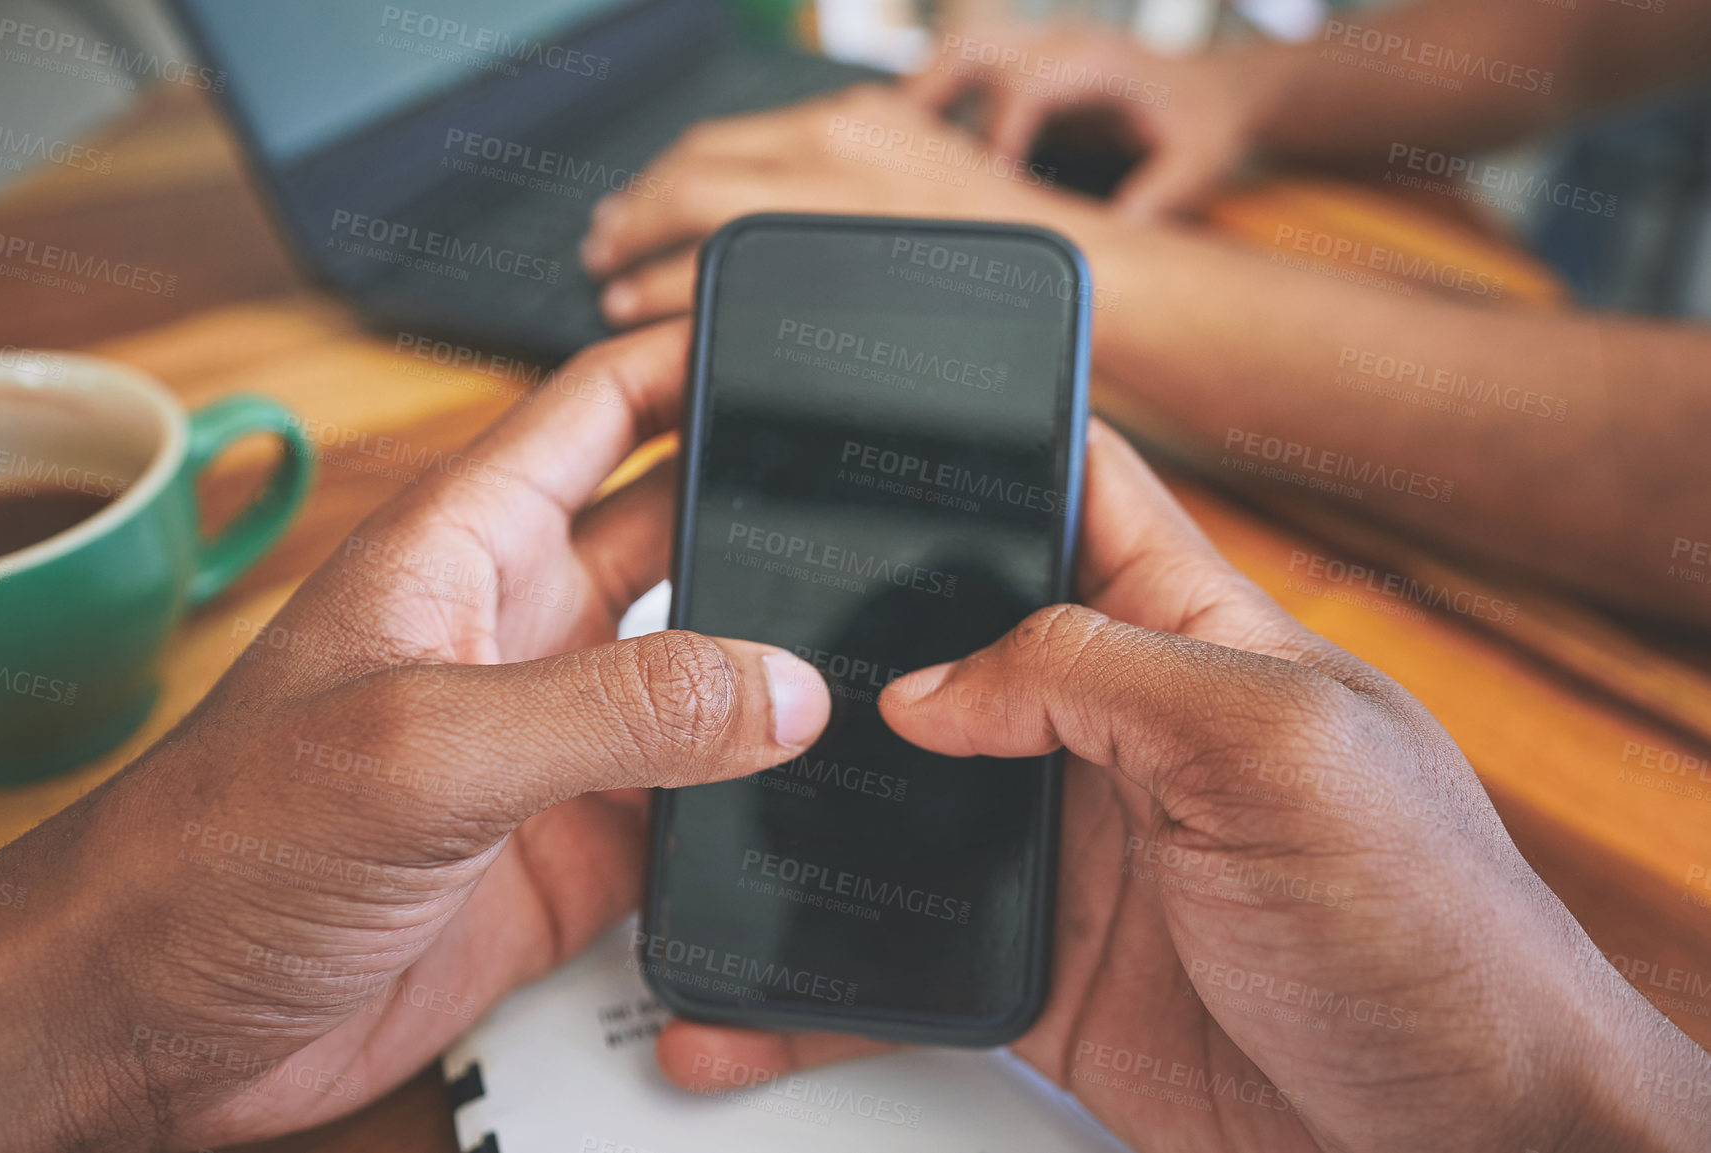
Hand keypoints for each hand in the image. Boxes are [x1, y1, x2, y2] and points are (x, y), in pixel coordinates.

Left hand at [0, 320, 832, 1152]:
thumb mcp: (424, 747)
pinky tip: (819, 795)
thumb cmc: (217, 852)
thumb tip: (778, 687)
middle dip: (763, 507)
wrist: (164, 1024)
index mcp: (463, 549)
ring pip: (703, 673)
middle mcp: (520, 630)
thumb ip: (612, 707)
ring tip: (880, 648)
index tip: (791, 340)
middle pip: (673, 528)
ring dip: (774, 666)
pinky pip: (699, 803)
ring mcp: (554, 742)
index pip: (597, 407)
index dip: (687, 357)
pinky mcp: (575, 847)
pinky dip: (758, 799)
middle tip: (877, 500)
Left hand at [580, 84, 1103, 328]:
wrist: (1075, 269)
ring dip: (633, 249)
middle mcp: (828, 145)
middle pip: (689, 170)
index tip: (636, 201)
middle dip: (631, 209)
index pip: (723, 140)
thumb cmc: (1005, 241)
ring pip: (690, 214)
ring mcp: (826, 201)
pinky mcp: (829, 257)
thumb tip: (792, 195)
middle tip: (602, 241)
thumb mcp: (923, 169)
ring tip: (608, 279)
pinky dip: (662, 287)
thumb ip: (853, 172)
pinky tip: (637, 307)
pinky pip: (719, 271)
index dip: (663, 175)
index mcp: (850, 119)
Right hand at [658, 422, 1710, 1151]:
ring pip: (904, 796)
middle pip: (950, 640)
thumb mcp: (1280, 751)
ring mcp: (1069, 848)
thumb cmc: (1433, 933)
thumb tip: (930, 685)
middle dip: (845, 633)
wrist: (1457, 1145)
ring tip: (698, 804)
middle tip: (731, 638)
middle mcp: (1115, 731)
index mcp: (1188, 635)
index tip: (850, 433)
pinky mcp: (1037, 963)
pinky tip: (751, 991)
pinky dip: (826, 973)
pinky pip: (906, 951)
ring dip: (811, 807)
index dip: (976, 450)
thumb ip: (1101, 679)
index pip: (1070, 491)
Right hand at [909, 20, 1286, 220]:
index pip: (1029, 86)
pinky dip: (937, 100)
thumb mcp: (1197, 164)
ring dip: (920, 93)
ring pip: (959, 48)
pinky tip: (918, 146)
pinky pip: (968, 68)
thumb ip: (1156, 198)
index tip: (988, 188)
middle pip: (973, 46)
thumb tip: (1113, 244)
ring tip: (889, 149)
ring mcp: (1041, 47)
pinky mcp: (1029, 64)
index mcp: (1098, 64)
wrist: (1219, 88)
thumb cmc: (1205, 124)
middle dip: (926, 95)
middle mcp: (1062, 43)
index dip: (999, 136)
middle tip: (895, 152)